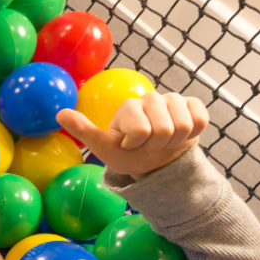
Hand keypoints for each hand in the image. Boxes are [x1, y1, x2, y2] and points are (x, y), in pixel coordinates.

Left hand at [57, 91, 209, 177]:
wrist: (155, 161)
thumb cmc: (128, 153)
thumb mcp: (103, 148)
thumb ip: (84, 130)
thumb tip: (59, 113)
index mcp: (128, 106)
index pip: (142, 130)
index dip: (138, 145)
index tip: (130, 145)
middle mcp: (151, 98)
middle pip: (165, 129)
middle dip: (157, 146)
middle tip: (149, 146)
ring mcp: (173, 100)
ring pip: (184, 125)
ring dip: (175, 142)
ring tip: (163, 142)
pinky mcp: (193, 105)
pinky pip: (201, 120)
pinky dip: (192, 135)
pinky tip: (180, 136)